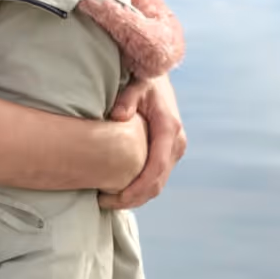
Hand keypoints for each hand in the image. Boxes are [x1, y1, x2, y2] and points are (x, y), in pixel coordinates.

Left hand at [99, 74, 186, 209]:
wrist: (157, 74)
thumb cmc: (142, 78)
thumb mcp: (135, 84)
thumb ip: (127, 99)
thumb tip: (119, 117)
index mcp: (169, 129)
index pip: (156, 168)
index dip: (137, 188)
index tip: (115, 198)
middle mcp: (176, 142)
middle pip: (157, 182)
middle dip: (133, 198)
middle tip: (103, 203)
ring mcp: (174, 148)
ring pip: (158, 183)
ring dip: (136, 196)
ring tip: (108, 201)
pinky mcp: (168, 150)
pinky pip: (155, 175)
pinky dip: (140, 187)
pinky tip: (119, 190)